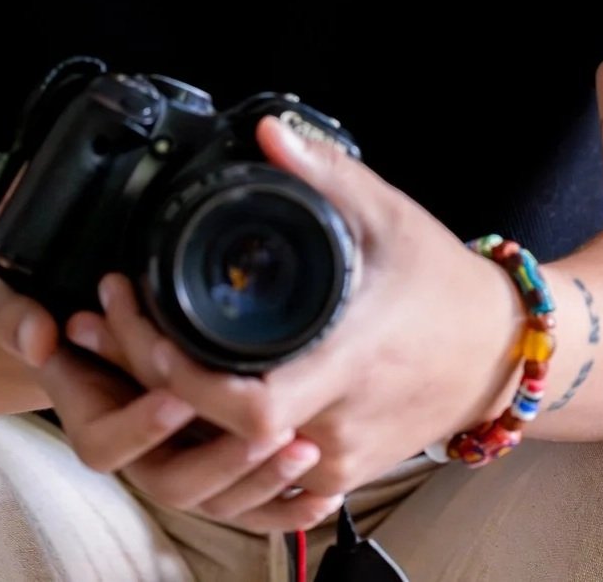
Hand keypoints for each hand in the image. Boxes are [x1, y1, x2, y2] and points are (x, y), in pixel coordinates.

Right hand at [0, 260, 339, 532]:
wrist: (67, 326)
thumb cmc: (41, 311)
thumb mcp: (15, 302)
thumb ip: (19, 317)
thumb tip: (41, 336)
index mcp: (88, 419)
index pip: (108, 445)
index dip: (143, 424)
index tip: (178, 395)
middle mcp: (133, 452)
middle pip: (174, 484)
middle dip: (224, 461)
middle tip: (268, 430)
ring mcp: (172, 460)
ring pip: (215, 499)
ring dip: (262, 482)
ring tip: (304, 450)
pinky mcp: (207, 461)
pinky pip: (245, 502)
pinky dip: (285, 505)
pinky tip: (323, 495)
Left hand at [68, 117, 524, 511]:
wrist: (496, 352)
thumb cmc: (441, 282)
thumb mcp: (386, 213)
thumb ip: (324, 173)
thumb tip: (269, 130)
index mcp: (345, 360)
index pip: (247, 404)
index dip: (182, 376)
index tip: (142, 322)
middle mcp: (335, 422)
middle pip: (221, 433)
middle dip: (152, 381)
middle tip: (106, 323)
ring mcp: (335, 457)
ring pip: (233, 459)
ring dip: (177, 412)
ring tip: (129, 349)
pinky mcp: (337, 472)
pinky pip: (260, 470)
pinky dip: (216, 436)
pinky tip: (182, 393)